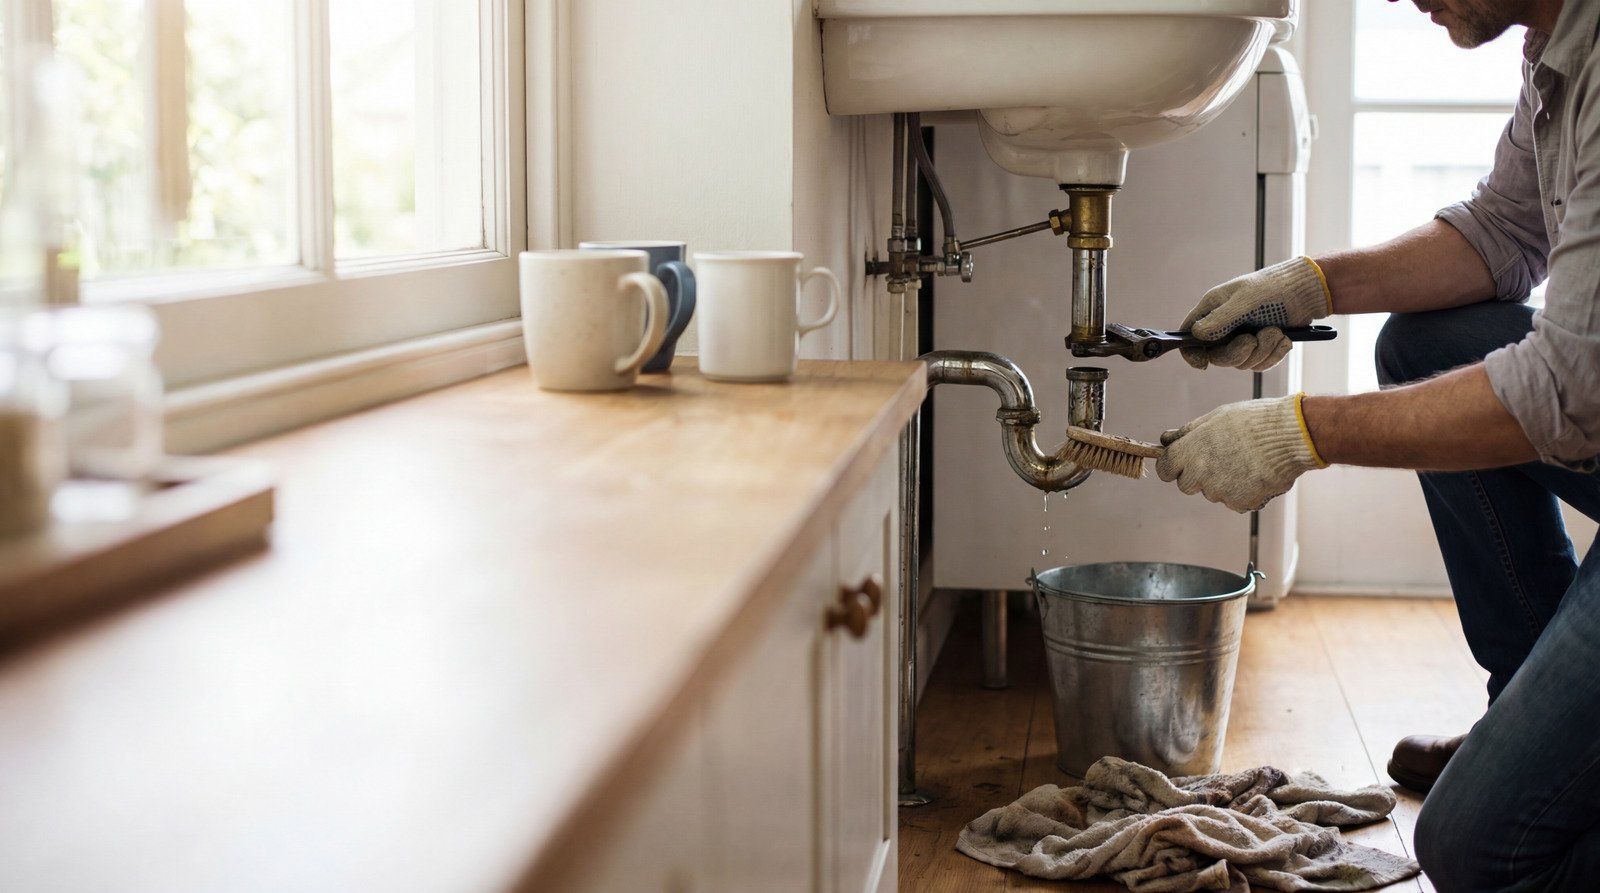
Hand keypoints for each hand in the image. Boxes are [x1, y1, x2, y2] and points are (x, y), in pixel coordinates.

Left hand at [1157, 393, 1326, 511]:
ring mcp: (1220, 492)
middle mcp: (1200, 474)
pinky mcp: (1240, 503)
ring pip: (1213, 492)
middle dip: (1197, 475)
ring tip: (1245, 461)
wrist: (1290, 436)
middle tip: (1219, 459)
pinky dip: (1243, 492)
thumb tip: (1165, 439)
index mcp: (1190, 452)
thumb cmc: (1252, 421)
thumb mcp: (1215, 418)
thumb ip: (1187, 433)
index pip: (1165, 469)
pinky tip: (1256, 473)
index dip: (1173, 465)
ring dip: (1223, 482)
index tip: (1182, 462)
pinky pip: (1235, 500)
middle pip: (1186, 485)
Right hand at [1180, 257, 1331, 370]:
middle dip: (1237, 352)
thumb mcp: (1244, 301)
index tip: (1203, 364)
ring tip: (1276, 332)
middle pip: (1217, 356)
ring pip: (1241, 363)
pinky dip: (1274, 355)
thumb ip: (1220, 319)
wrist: (1307, 292)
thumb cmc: (1273, 288)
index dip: (1191, 352)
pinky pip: (1260, 364)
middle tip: (1252, 340)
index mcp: (1213, 309)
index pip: (1190, 335)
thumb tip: (1196, 335)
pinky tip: (1284, 339)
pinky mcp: (1262, 347)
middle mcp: (1224, 326)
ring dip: (1262, 351)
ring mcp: (1243, 338)